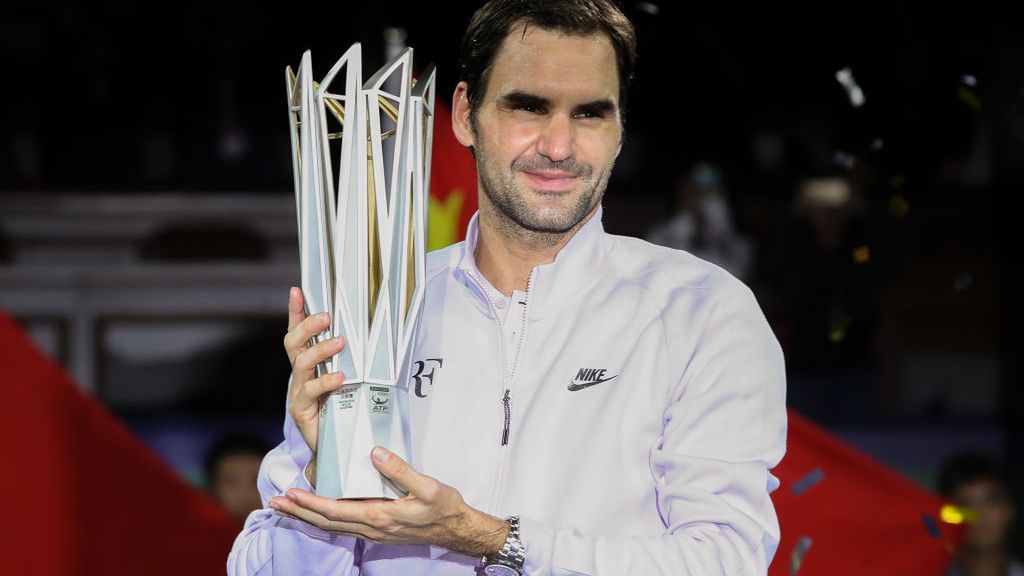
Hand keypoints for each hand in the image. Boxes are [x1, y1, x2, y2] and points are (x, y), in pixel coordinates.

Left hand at [268, 446, 508, 556]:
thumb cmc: (445, 508)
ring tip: (287, 507)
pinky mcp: (378, 529)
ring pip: (332, 526)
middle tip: (275, 502)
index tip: (291, 493)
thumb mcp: (428, 486)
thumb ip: (400, 469)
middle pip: (326, 522)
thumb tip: (374, 452)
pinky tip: (318, 511)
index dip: (311, 503)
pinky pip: (344, 526)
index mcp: (380, 516)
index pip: (336, 510)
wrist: (458, 530)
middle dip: (299, 512)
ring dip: (308, 516)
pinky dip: (325, 518)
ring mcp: (373, 532)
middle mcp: (371, 528)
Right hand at [283, 287, 347, 454]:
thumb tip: (373, 335)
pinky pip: (310, 392)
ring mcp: (298, 392)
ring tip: (340, 342)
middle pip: (293, 343)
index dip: (296, 312)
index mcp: (308, 364)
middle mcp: (299, 375)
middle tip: (326, 316)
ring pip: (301, 364)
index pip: (298, 333)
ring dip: (321, 350)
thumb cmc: (344, 408)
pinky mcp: (302, 410)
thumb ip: (352, 361)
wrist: (335, 446)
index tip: (297, 290)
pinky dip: (325, 382)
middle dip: (308, 326)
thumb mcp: (349, 379)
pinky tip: (340, 377)